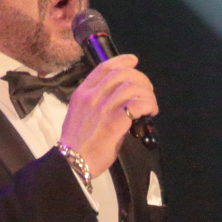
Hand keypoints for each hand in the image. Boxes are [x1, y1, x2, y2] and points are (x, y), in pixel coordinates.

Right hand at [59, 53, 156, 175]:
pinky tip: (150, 112)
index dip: (122, 60)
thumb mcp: (80, 114)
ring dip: (147, 94)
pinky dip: (148, 105)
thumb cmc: (77, 142)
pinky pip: (137, 105)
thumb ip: (96, 103)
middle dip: (140, 79)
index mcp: (83, 93)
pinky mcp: (114, 122)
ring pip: (132, 86)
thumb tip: (120, 102)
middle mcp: (92, 96)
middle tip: (147, 91)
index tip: (134, 60)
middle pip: (122, 74)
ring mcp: (103, 108)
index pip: (104, 67)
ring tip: (150, 105)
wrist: (71, 161)